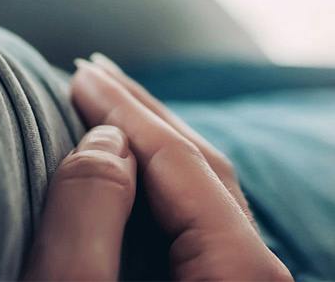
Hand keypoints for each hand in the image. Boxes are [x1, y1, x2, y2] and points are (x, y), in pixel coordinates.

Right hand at [22, 54, 289, 281]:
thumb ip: (89, 215)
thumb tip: (106, 139)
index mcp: (239, 271)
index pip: (184, 162)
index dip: (126, 111)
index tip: (79, 74)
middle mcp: (255, 277)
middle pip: (205, 172)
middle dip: (145, 117)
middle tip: (96, 73)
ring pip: (203, 201)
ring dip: (154, 152)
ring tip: (112, 111)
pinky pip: (196, 233)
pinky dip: (159, 196)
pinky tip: (132, 177)